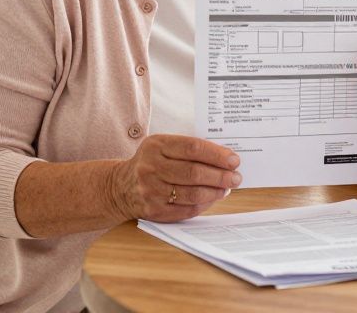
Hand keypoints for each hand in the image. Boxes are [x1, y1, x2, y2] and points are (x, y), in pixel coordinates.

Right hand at [108, 134, 241, 222]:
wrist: (120, 186)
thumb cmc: (151, 163)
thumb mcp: (163, 146)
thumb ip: (189, 149)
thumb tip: (225, 159)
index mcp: (156, 146)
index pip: (192, 148)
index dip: (217, 154)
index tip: (234, 160)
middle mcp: (151, 168)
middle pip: (194, 172)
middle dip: (220, 175)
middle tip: (236, 177)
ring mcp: (151, 191)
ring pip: (192, 193)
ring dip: (215, 191)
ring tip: (227, 188)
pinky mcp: (154, 210)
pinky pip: (186, 209)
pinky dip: (204, 204)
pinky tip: (213, 198)